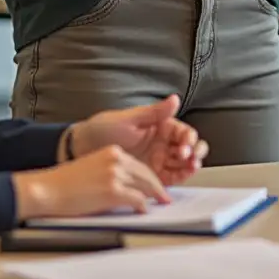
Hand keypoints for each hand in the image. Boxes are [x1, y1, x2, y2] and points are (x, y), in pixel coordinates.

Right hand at [13, 146, 168, 220]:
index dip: (150, 177)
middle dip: (157, 186)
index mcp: (112, 151)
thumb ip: (112, 172)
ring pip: (145, 185)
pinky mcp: (113, 191)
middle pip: (146, 173)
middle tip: (164, 197)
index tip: (156, 186)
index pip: (139, 164)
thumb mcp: (93, 167)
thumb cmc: (65, 183)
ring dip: (154, 196)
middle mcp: (116, 159)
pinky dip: (142, 206)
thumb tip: (127, 188)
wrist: (48, 189)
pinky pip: (137, 199)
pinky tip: (143, 211)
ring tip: (160, 204)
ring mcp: (115, 174)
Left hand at [72, 95, 208, 185]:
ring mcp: (159, 160)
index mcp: (160, 126)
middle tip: (189, 157)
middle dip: (194, 153)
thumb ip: (154, 112)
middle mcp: (163, 143)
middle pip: (188, 149)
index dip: (189, 138)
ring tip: (189, 168)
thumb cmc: (104, 128)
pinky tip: (180, 178)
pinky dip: (179, 179)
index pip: (183, 132)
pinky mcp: (152, 175)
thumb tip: (174, 99)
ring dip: (190, 167)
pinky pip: (170, 178)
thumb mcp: (128, 119)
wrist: (83, 149)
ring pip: (183, 164)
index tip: (186, 144)